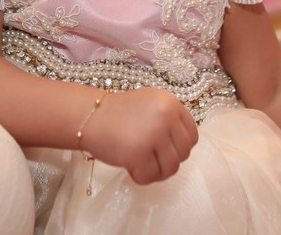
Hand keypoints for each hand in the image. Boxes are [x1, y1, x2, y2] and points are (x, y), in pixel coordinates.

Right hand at [79, 88, 197, 184]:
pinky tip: (130, 168)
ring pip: (170, 168)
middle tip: (150, 159)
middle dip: (168, 161)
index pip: (192, 136)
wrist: (89, 116)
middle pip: (183, 154)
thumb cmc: (118, 113)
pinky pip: (150, 176)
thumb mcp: (150, 105)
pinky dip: (141, 177)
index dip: (180, 147)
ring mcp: (153, 135)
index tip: (165, 150)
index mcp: (171, 103)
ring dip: (156, 172)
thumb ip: (169, 120)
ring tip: (141, 165)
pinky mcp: (138, 153)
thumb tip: (184, 146)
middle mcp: (166, 117)